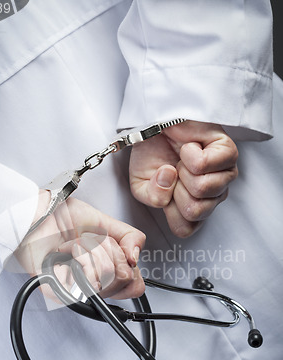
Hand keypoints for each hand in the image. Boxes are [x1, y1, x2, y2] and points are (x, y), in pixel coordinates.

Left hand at [15, 193, 145, 301]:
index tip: (119, 253)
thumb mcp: (104, 221)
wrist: (35, 215)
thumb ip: (130, 236)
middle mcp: (93, 282)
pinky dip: (78, 256)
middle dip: (109, 251)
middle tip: (90, 243)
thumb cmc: (60, 218)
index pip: (134, 286)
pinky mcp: (60, 291)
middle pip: (123, 279)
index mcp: (106, 270)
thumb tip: (135, 257)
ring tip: (74, 246)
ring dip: (90, 250)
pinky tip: (66, 252)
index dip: (130, 269)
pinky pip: (85, 282)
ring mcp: (77, 288)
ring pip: (106, 276)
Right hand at [129, 120, 237, 236]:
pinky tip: (190, 148)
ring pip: (203, 190)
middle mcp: (211, 196)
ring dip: (184, 171)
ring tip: (182, 160)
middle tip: (173, 171)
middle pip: (196, 212)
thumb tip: (169, 181)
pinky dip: (190, 155)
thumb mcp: (140, 184)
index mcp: (192, 208)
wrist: (155, 121)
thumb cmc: (152, 152)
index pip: (187, 229)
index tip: (165, 192)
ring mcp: (224, 176)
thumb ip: (152, 198)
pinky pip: (205, 165)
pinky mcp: (228, 153)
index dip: (170, 212)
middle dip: (176, 190)